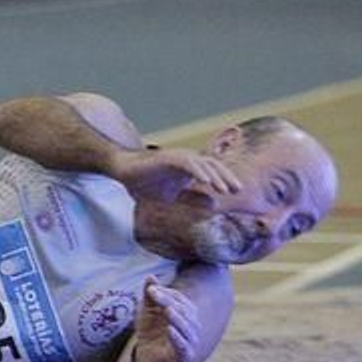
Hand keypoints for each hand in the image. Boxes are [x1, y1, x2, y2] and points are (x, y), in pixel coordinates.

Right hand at [108, 146, 240, 203]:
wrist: (124, 171)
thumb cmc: (146, 182)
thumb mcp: (173, 196)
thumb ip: (193, 199)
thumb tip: (214, 204)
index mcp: (191, 168)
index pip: (214, 171)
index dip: (226, 180)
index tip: (235, 193)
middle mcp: (188, 160)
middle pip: (214, 165)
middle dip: (226, 177)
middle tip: (237, 190)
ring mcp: (179, 157)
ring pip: (203, 164)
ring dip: (215, 176)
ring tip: (223, 189)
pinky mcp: (169, 158)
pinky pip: (188, 164)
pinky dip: (198, 172)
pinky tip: (205, 182)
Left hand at [129, 277, 198, 361]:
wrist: (145, 357)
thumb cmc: (150, 332)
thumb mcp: (147, 312)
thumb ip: (150, 296)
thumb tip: (151, 276)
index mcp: (186, 314)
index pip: (180, 300)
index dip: (167, 293)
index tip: (150, 288)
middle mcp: (192, 327)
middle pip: (184, 311)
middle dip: (169, 301)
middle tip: (154, 294)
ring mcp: (190, 342)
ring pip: (188, 328)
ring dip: (177, 318)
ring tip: (166, 310)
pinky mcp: (184, 357)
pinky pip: (184, 347)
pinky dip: (177, 338)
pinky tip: (169, 330)